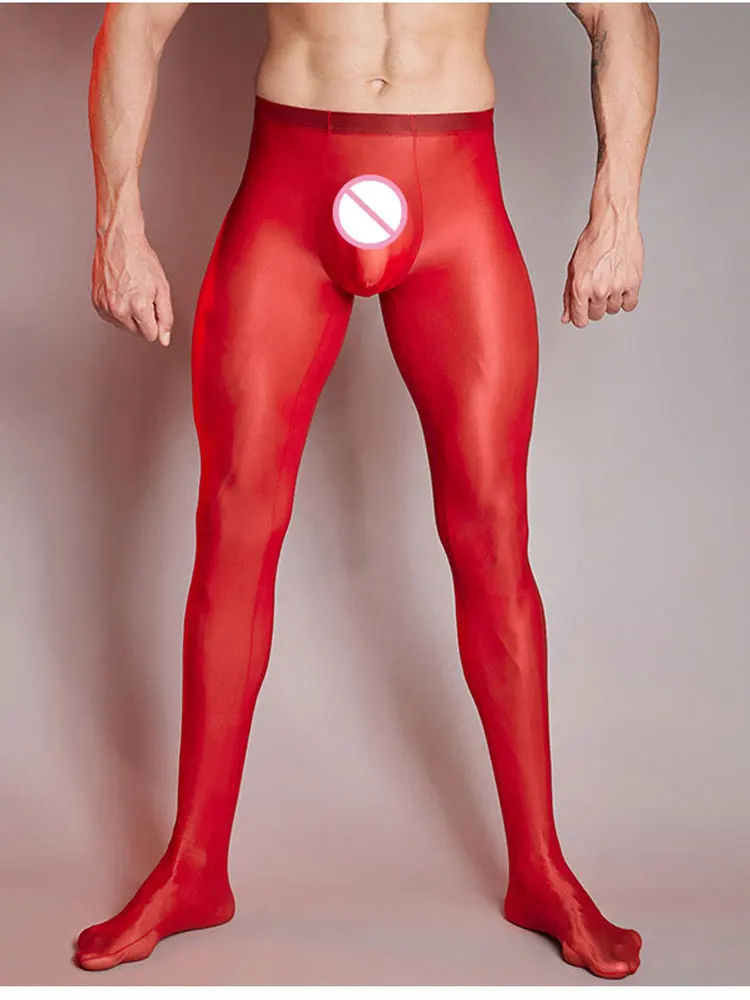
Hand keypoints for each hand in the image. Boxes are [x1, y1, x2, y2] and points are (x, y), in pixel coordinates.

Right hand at [92, 225, 173, 345]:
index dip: (156, 323)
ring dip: (129, 315)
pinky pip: (110, 317)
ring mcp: (105, 305)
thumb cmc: (140, 260)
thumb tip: (164, 339)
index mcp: (137, 306)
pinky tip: (122, 293)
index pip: (151, 335)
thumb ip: (165, 317)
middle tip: (143, 296)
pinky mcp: (96, 302)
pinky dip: (117, 310)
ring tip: (132, 292)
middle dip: (143, 319)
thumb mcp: (162, 288)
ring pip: (123, 326)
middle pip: (137, 332)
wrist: (119, 241)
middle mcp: (118, 308)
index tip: (154, 308)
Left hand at [561, 208, 643, 327]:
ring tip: (609, 281)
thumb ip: (568, 295)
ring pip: (613, 310)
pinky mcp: (633, 282)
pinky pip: (630, 305)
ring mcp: (617, 287)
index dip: (581, 317)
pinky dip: (626, 299)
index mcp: (580, 287)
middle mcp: (599, 289)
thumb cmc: (592, 241)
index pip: (580, 320)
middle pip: (597, 315)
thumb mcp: (573, 269)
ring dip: (610, 300)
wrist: (613, 223)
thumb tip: (566, 317)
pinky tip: (621, 287)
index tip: (583, 312)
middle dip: (595, 305)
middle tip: (596, 288)